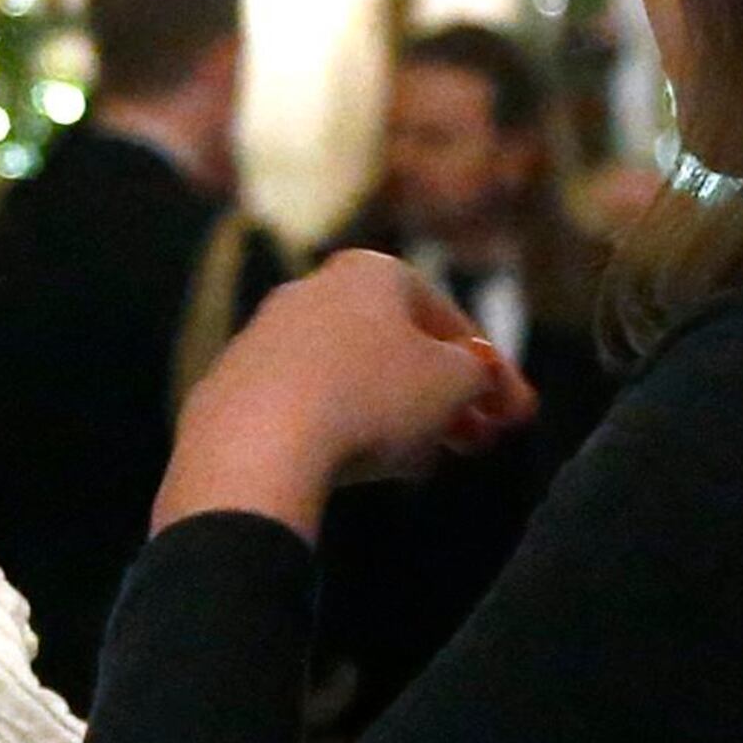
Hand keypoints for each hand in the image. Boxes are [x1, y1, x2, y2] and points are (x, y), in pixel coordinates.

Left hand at [154, 251, 536, 542]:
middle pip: (395, 350)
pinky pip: (304, 411)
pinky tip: (361, 471)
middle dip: (443, 399)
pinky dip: (340, 434)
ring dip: (395, 419)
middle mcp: (311, 291)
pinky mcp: (228, 391)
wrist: (255, 445)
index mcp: (370, 272)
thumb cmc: (371, 398)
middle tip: (477, 443)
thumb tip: (479, 377)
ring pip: (350, 381)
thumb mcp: (454, 383)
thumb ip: (479, 374)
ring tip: (423, 463)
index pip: (447, 319)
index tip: (514, 414)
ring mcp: (262, 341)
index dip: (490, 372)